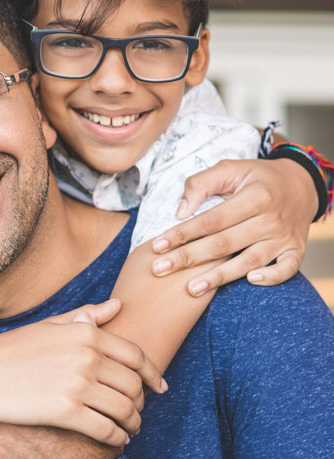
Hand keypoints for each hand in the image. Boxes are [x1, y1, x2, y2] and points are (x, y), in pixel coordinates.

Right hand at [0, 299, 163, 448]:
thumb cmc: (11, 349)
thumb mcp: (50, 326)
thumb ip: (86, 317)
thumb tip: (118, 306)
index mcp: (86, 333)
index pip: (136, 356)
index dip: (153, 374)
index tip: (160, 387)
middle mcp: (87, 357)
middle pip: (134, 385)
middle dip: (142, 402)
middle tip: (138, 412)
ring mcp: (77, 384)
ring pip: (125, 409)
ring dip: (133, 423)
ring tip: (130, 429)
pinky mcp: (66, 411)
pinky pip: (106, 429)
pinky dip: (117, 438)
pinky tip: (116, 440)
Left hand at [150, 157, 315, 294]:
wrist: (301, 184)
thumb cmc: (255, 178)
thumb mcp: (231, 168)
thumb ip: (201, 183)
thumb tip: (180, 211)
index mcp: (254, 196)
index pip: (212, 220)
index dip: (183, 233)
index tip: (157, 246)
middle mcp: (270, 219)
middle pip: (224, 243)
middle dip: (188, 258)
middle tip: (159, 270)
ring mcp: (284, 237)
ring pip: (249, 261)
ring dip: (219, 277)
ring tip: (191, 289)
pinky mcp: (296, 250)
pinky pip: (287, 269)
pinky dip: (272, 277)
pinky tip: (249, 281)